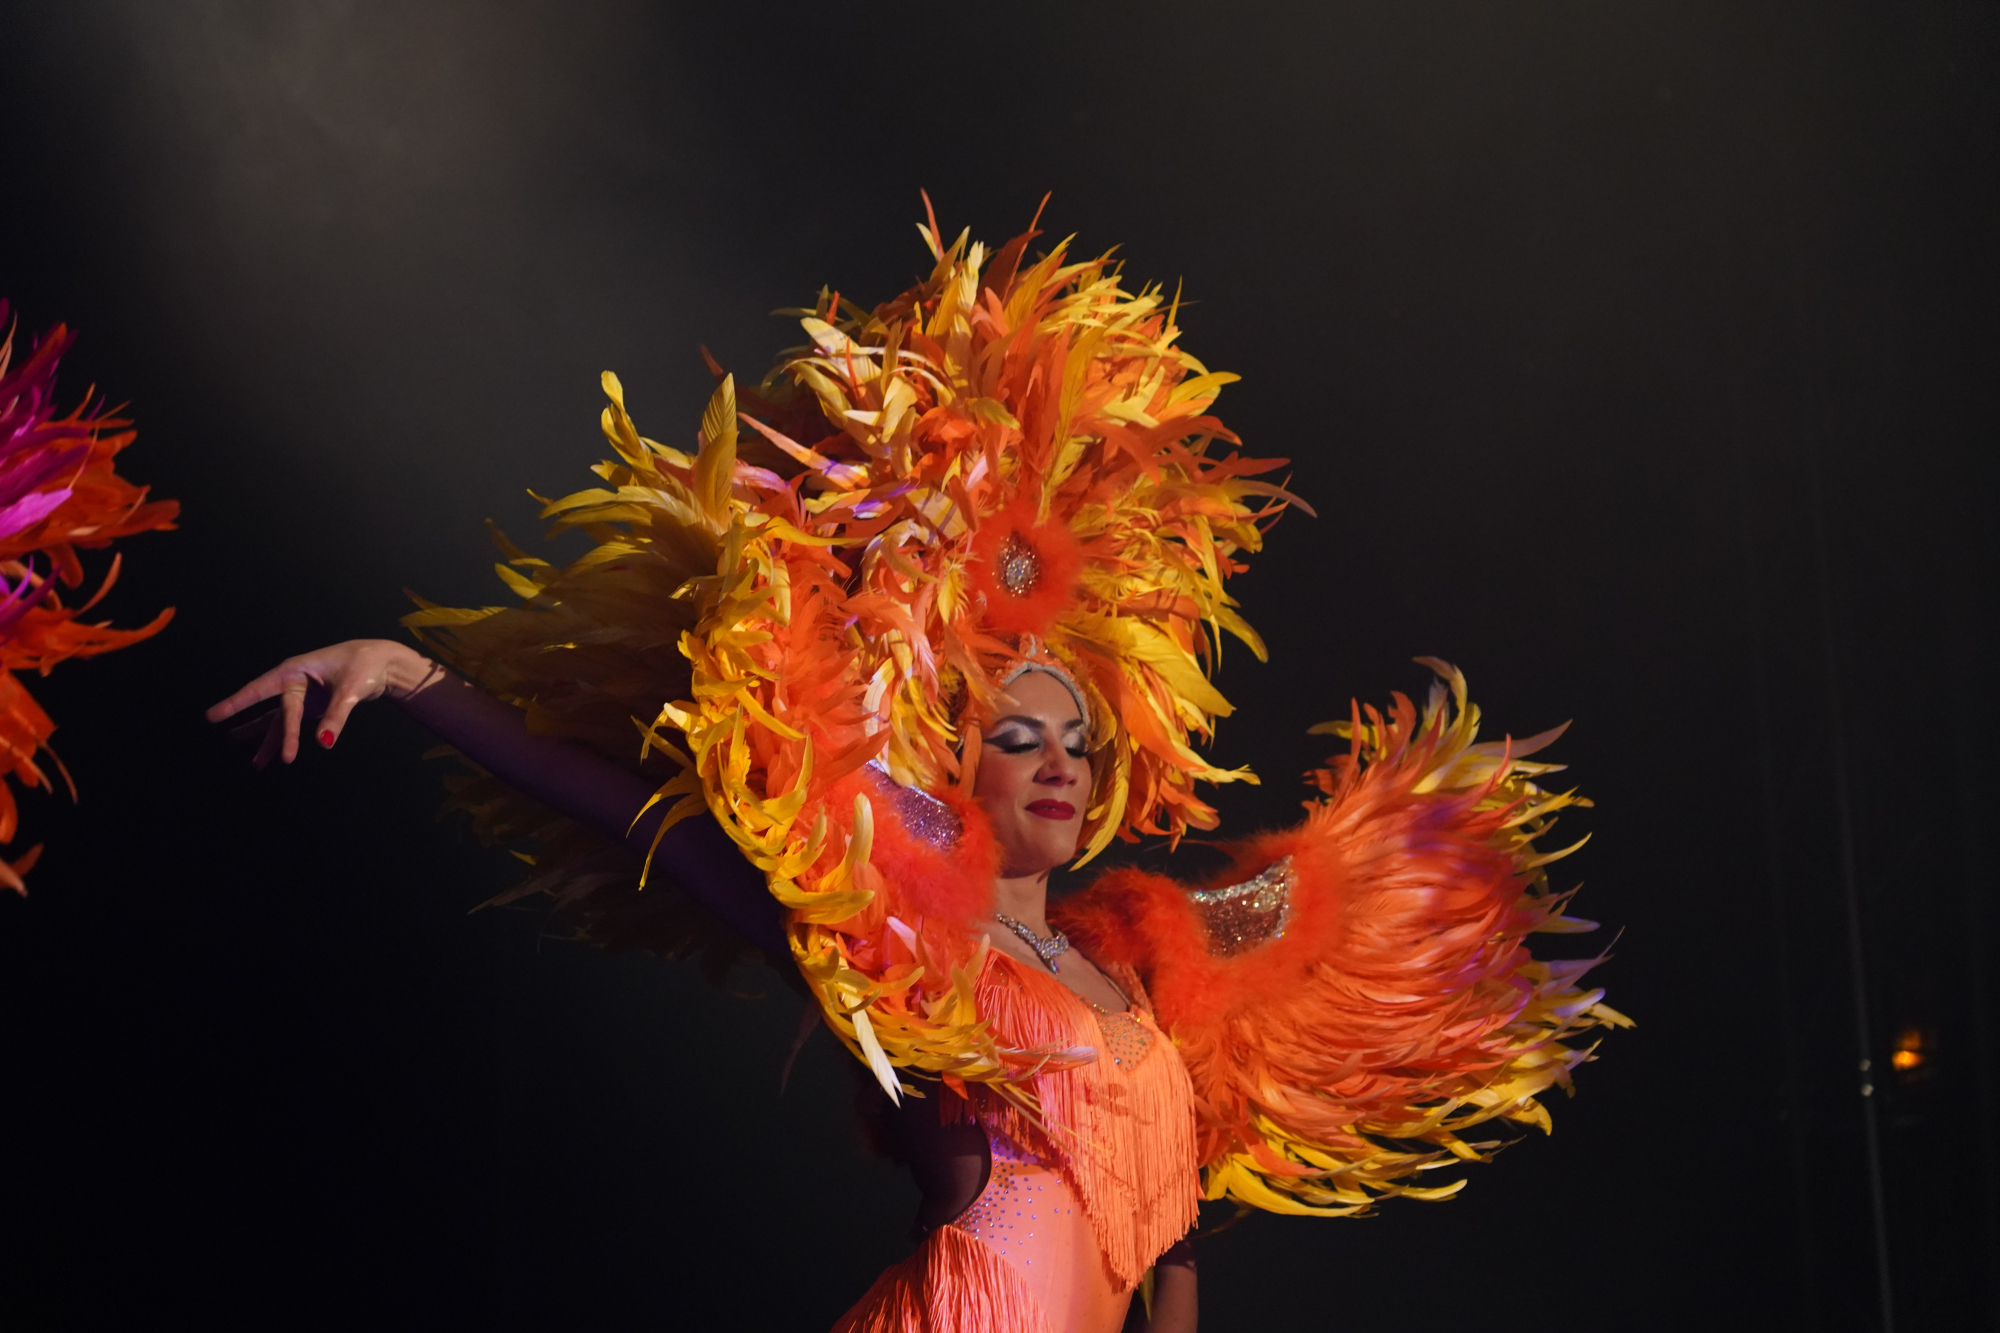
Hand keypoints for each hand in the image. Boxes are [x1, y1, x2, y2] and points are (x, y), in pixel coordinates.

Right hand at [206, 639, 442, 767]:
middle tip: (246, 754)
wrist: (381, 662)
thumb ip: (336, 715)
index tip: (213, 716)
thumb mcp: (351, 689)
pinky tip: (274, 756)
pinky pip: (291, 725)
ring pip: (279, 722)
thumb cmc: (364, 666)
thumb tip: (325, 742)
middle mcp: (293, 682)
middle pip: (276, 713)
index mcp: (296, 670)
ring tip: (256, 765)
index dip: (236, 703)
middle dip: (264, 734)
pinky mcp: (310, 706)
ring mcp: (301, 696)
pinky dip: (285, 739)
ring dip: (270, 742)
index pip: (261, 689)